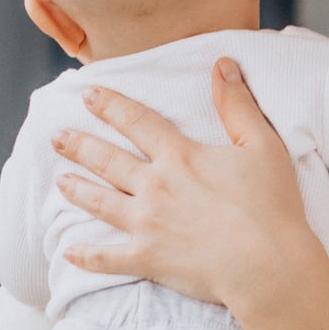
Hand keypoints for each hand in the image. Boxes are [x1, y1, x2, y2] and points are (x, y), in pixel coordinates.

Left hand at [56, 60, 324, 316]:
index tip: (88, 95)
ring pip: (100, 201)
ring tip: (60, 180)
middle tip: (57, 137)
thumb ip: (238, 105)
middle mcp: (155, 186)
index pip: (137, 122)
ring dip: (77, 189)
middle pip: (108, 160)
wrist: (267, 265)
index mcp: (180, 156)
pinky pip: (108, 257)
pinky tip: (69, 251)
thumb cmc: (271, 206)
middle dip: (80, 145)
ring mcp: (147, 224)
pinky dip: (86, 255)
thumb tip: (223, 64)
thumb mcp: (262, 146)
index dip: (111, 106)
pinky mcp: (148, 258)